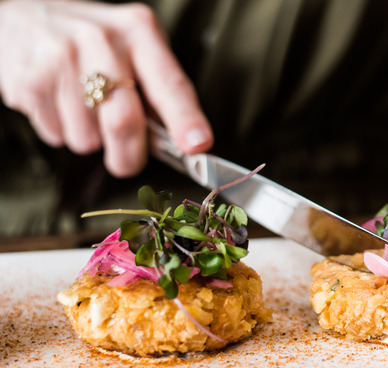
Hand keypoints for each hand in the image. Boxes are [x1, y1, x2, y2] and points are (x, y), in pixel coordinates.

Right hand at [0, 0, 211, 176]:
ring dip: (89, 140)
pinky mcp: (30, 80)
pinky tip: (58, 103)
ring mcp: (61, 58)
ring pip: (88, 138)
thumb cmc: (91, 42)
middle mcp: (101, 39)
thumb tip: (181, 141)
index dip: (185, 118)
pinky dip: (62, 132)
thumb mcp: (131, 47)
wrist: (22, 17)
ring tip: (81, 109)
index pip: (169, 83)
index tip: (198, 145)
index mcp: (138, 31)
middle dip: (129, 155)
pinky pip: (57, 136)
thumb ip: (156, 89)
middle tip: (127, 161)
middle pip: (125, 121)